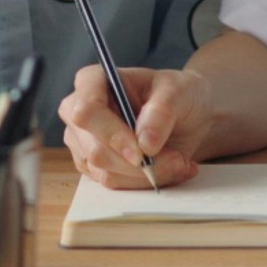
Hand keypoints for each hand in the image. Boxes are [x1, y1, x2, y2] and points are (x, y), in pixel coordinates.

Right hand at [58, 65, 213, 189]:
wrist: (186, 118)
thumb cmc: (176, 94)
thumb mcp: (178, 92)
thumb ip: (162, 112)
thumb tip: (145, 144)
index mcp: (93, 81)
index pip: (85, 111)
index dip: (111, 134)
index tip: (141, 152)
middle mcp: (79, 112)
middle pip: (95, 150)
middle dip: (138, 163)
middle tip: (177, 159)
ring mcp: (84, 143)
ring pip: (106, 173)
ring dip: (147, 174)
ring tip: (179, 161)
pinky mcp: (94, 167)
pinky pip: (116, 185)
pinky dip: (145, 182)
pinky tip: (169, 168)